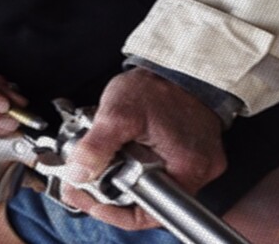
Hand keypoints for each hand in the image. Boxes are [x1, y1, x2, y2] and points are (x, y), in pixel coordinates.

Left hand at [62, 67, 226, 229]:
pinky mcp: (192, 152)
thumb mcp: (118, 112)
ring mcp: (198, 162)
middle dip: (114, 190)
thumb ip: (96, 146)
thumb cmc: (156, 84)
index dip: (114, 210)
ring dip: (125, 176)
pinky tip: (123, 148)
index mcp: (188, 168)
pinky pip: (162, 169)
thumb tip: (78, 174)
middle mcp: (200, 172)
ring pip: (154, 185)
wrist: (175, 64)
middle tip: (88, 174)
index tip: (89, 198)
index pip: (148, 213)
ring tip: (104, 156)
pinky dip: (139, 163)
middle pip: (149, 201)